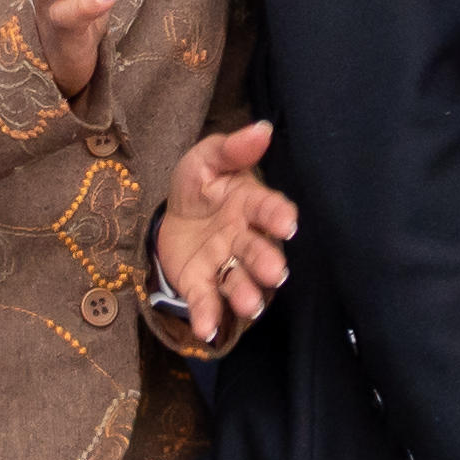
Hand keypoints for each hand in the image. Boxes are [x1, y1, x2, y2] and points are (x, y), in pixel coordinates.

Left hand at [150, 119, 298, 344]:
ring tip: (250, 306)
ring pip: (240, 281)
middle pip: (258, 251)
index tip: (287, 224)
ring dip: (247, 294)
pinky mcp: (202, 284)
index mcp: (249, 204)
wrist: (171, 216)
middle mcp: (243, 238)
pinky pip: (207, 300)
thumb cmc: (199, 185)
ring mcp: (224, 264)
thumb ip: (231, 149)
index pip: (267, 209)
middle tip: (275, 273)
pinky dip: (209, 316)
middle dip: (267, 262)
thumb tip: (262, 129)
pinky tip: (206, 329)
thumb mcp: (206, 159)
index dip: (277, 216)